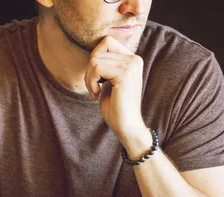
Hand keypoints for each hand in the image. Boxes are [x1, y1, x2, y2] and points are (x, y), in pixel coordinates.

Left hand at [85, 36, 149, 154]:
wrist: (127, 127)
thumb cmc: (116, 109)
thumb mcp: (109, 82)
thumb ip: (106, 66)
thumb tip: (94, 55)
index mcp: (132, 59)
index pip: (107, 42)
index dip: (95, 59)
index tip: (96, 79)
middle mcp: (134, 59)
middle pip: (100, 49)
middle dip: (90, 69)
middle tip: (92, 87)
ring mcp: (131, 66)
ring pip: (96, 59)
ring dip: (89, 77)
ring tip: (94, 92)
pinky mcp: (124, 75)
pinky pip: (97, 68)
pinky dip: (91, 82)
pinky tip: (96, 94)